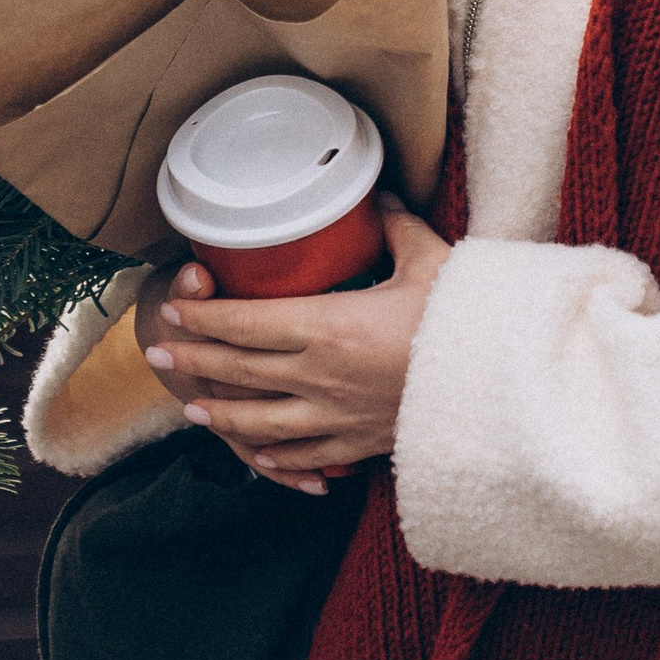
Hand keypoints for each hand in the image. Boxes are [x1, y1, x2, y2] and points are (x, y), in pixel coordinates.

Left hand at [140, 201, 449, 495]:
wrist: (500, 391)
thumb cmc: (464, 323)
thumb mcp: (431, 263)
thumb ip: (399, 230)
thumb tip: (383, 200)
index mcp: (327, 326)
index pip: (245, 322)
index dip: (204, 315)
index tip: (176, 308)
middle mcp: (318, 375)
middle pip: (239, 370)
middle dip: (195, 361)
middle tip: (160, 355)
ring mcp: (336, 416)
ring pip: (260, 421)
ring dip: (222, 415)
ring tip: (195, 410)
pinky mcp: (361, 444)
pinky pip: (307, 456)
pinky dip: (278, 458)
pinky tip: (262, 459)